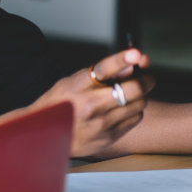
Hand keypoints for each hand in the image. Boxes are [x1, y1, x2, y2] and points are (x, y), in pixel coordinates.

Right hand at [34, 49, 154, 156]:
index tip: (135, 54)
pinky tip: (121, 110)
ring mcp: (100, 123)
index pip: (104, 69)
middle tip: (145, 78)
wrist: (45, 136)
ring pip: (139, 103)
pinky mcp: (108, 137)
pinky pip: (135, 118)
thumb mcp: (72, 81)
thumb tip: (132, 64)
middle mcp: (90, 105)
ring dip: (139, 96)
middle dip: (145, 80)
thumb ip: (102, 73)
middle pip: (133, 89)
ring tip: (129, 95)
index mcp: (78, 86)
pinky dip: (133, 111)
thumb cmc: (60, 103)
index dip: (122, 59)